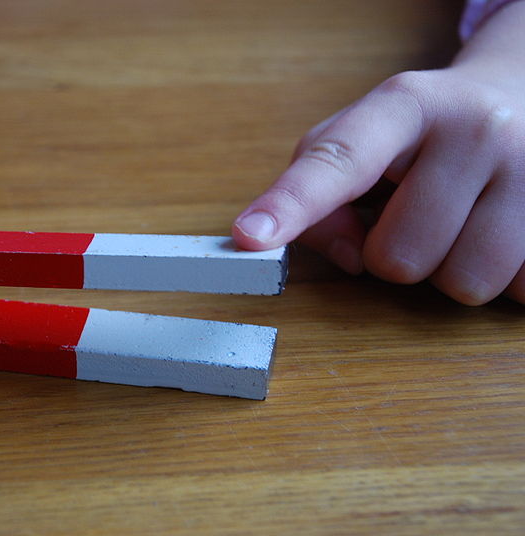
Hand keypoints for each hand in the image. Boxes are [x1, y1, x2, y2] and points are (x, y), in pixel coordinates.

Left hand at [233, 3, 524, 305]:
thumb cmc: (424, 133)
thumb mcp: (362, 138)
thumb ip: (323, 194)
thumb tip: (349, 258)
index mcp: (405, 105)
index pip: (337, 160)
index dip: (292, 204)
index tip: (250, 237)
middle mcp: (476, 128)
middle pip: (396, 258)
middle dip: (395, 254)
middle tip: (418, 213)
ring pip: (460, 285)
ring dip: (449, 270)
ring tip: (462, 220)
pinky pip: (515, 290)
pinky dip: (500, 275)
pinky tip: (502, 230)